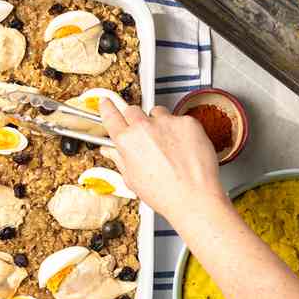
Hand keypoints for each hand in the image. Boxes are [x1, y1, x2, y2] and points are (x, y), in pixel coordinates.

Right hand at [97, 99, 227, 222]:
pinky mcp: (187, 121)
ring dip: (159, 123)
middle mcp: (144, 127)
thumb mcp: (132, 179)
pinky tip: (182, 147)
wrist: (192, 196)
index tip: (106, 102)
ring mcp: (167, 122)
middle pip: (133, 110)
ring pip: (158, 113)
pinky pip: (179, 119)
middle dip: (135, 120)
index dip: (107, 108)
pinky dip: (180, 130)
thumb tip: (110, 151)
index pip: (111, 116)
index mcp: (127, 141)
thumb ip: (119, 158)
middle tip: (144, 135)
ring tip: (167, 145)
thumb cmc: (163, 192)